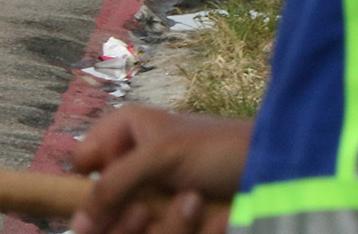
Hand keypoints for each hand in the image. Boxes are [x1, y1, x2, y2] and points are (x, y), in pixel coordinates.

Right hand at [68, 107, 250, 233]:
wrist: (281, 170)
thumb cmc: (221, 149)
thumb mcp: (161, 158)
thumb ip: (112, 186)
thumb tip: (76, 225)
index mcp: (125, 133)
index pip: (80, 166)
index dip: (83, 190)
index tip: (98, 211)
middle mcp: (137, 164)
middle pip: (105, 208)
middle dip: (130, 218)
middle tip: (146, 211)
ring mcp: (158, 197)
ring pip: (139, 228)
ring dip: (169, 225)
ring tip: (197, 202)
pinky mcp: (178, 221)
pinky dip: (192, 231)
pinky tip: (218, 217)